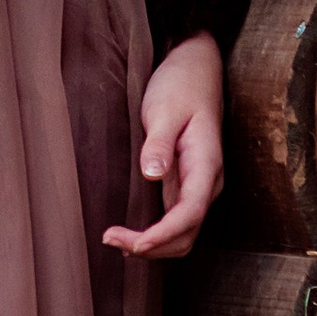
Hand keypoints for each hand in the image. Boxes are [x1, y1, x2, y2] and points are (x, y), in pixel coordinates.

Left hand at [104, 33, 225, 260]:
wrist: (196, 69)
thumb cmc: (181, 85)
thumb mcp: (166, 108)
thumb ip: (160, 143)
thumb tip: (152, 175)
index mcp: (207, 163)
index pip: (190, 213)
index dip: (164, 235)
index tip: (135, 244)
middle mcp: (207, 181)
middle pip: (187, 233)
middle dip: (153, 246)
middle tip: (110, 238)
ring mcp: (197, 185)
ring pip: (183, 232)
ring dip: (153, 245)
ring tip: (114, 239)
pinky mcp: (185, 184)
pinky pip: (175, 221)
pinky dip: (155, 234)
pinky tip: (130, 234)